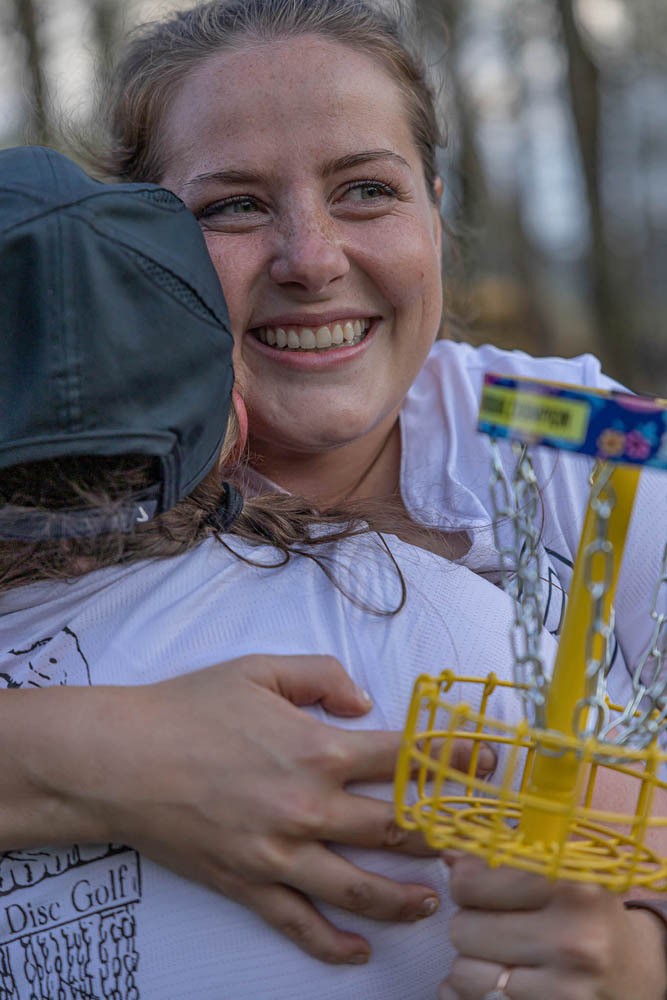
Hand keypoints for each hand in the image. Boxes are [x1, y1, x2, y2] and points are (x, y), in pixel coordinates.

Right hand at [50, 655, 492, 964]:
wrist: (121, 760)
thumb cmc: (190, 708)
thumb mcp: (259, 669)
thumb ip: (322, 675)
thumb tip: (365, 702)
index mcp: (316, 750)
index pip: (403, 760)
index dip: (453, 761)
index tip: (489, 766)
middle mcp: (307, 808)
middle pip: (395, 830)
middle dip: (444, 834)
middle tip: (478, 842)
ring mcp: (279, 855)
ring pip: (360, 889)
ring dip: (404, 899)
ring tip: (434, 900)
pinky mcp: (249, 885)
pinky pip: (299, 925)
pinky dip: (333, 944)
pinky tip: (360, 951)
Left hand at [439, 855, 666, 998]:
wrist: (635, 968)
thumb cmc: (585, 909)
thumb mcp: (557, 870)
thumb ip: (504, 856)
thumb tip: (449, 855)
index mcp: (569, 882)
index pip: (472, 882)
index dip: (466, 883)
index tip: (478, 885)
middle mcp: (572, 934)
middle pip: (464, 928)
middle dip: (471, 923)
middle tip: (495, 921)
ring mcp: (566, 983)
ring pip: (466, 971)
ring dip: (473, 962)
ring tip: (500, 951)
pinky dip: (482, 991)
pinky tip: (504, 979)